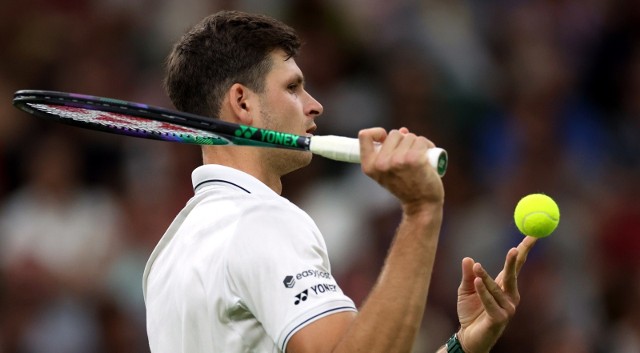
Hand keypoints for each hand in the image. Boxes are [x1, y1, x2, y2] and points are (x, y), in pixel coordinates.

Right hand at [358, 127, 443, 214]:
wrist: (421, 204)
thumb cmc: (406, 186)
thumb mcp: (388, 171)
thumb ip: (390, 151)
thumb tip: (403, 131)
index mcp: (369, 166)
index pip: (364, 136)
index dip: (377, 133)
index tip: (386, 138)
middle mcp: (381, 163)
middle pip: (393, 134)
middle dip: (404, 141)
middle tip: (409, 156)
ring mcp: (397, 161)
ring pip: (409, 136)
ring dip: (417, 144)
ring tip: (420, 159)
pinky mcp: (414, 159)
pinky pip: (421, 141)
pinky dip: (427, 145)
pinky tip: (428, 157)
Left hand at [455, 236, 536, 352]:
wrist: (468, 336)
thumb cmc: (470, 311)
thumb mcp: (466, 289)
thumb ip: (469, 275)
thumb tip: (468, 259)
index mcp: (504, 286)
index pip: (516, 265)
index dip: (524, 250)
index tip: (532, 235)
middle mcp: (510, 296)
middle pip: (513, 274)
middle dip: (515, 261)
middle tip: (514, 248)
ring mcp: (508, 308)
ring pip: (497, 287)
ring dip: (485, 277)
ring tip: (476, 267)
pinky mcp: (500, 318)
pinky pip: (490, 301)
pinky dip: (483, 291)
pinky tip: (477, 282)